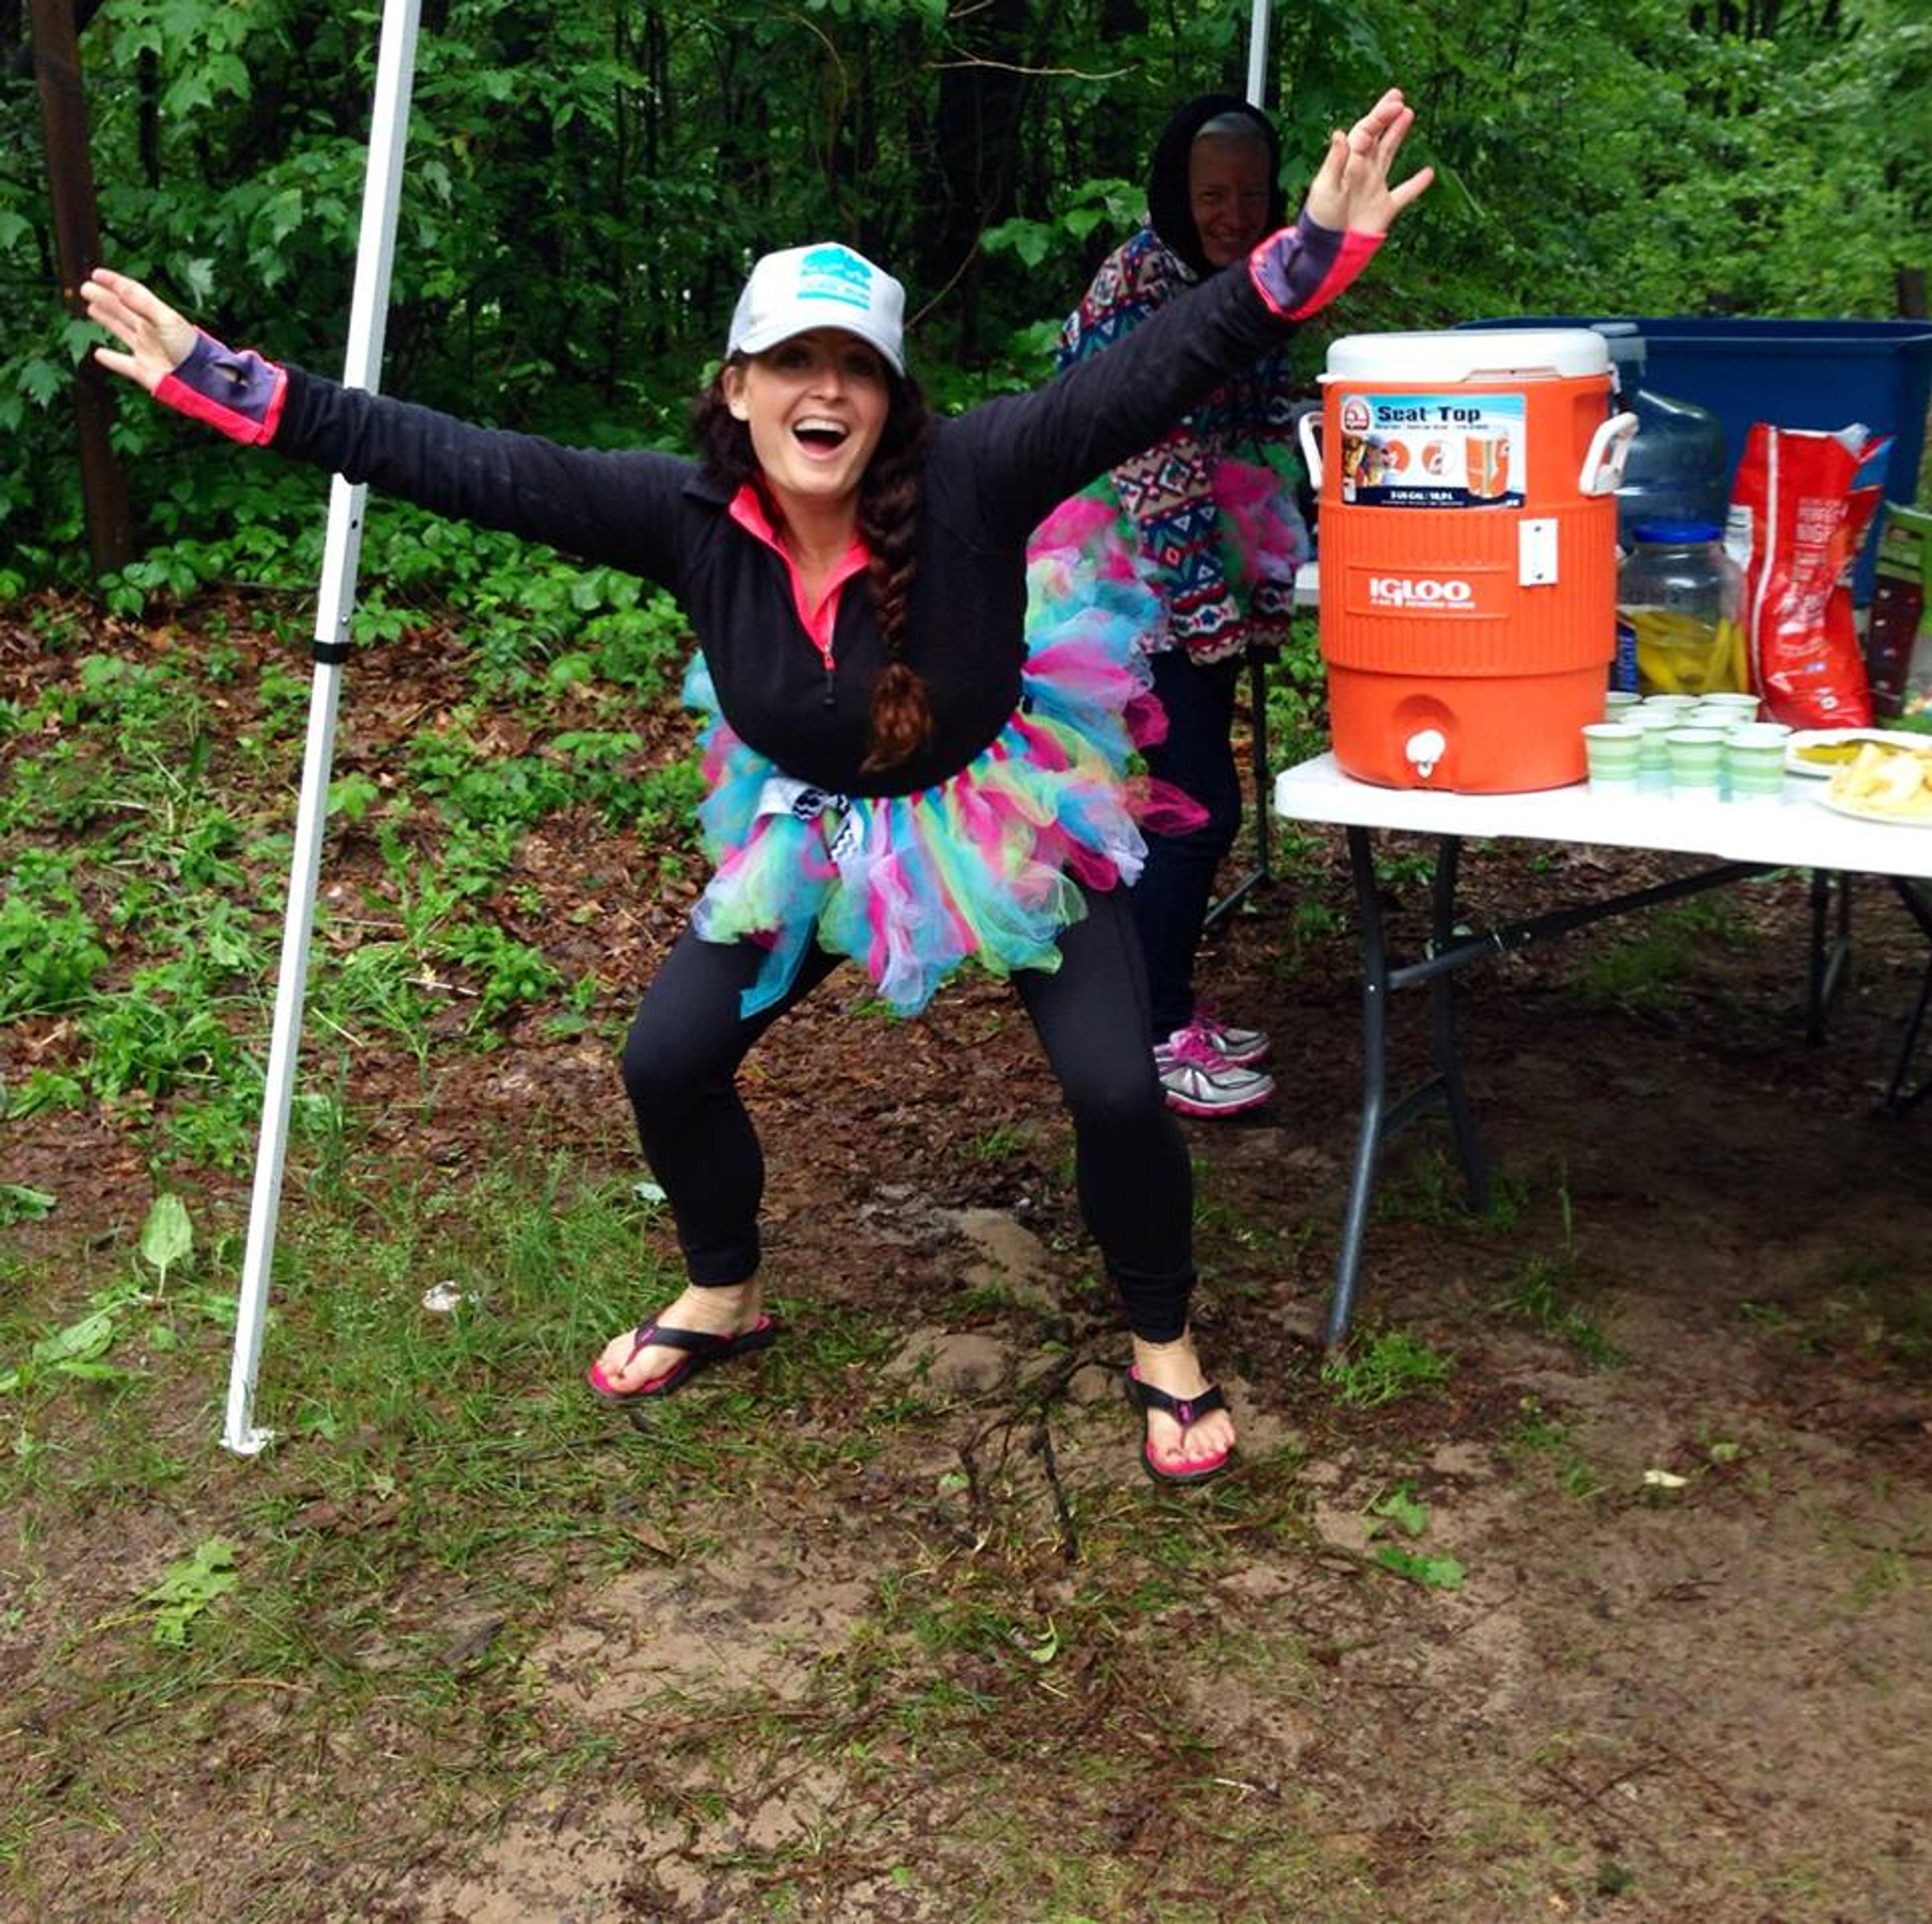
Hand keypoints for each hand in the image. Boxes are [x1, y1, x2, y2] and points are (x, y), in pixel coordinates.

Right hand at [80, 268, 196, 391]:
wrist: (201, 381)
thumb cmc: (190, 349)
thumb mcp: (167, 320)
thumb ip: (144, 304)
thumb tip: (120, 288)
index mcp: (157, 316)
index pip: (132, 293)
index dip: (114, 282)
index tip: (96, 273)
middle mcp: (149, 331)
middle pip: (122, 309)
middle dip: (105, 298)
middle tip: (86, 287)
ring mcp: (145, 350)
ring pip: (120, 330)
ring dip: (106, 319)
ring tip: (91, 308)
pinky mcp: (143, 371)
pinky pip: (122, 363)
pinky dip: (110, 359)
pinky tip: (98, 353)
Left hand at [1303, 88, 1433, 234]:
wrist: (1328, 250)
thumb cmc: (1321, 220)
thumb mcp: (1325, 189)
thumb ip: (1335, 161)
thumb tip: (1341, 133)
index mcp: (1348, 163)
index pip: (1366, 132)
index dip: (1380, 116)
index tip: (1396, 104)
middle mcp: (1362, 171)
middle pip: (1376, 136)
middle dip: (1386, 116)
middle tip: (1398, 96)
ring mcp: (1374, 188)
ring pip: (1389, 154)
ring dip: (1397, 134)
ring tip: (1408, 114)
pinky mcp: (1384, 208)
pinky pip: (1405, 193)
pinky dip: (1417, 184)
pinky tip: (1429, 173)